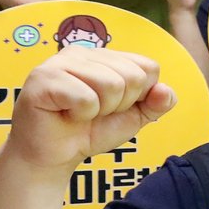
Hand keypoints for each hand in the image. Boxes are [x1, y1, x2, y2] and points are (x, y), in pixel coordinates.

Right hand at [5, 49, 175, 175]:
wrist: (55, 156)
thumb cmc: (91, 131)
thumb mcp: (134, 117)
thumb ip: (157, 103)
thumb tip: (165, 90)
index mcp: (105, 56)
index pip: (148, 66)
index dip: (139, 96)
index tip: (114, 107)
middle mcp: (82, 52)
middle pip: (133, 75)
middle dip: (120, 104)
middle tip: (95, 112)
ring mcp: (59, 62)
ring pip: (111, 84)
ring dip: (100, 110)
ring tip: (80, 112)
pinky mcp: (43, 78)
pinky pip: (86, 97)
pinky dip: (81, 114)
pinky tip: (65, 114)